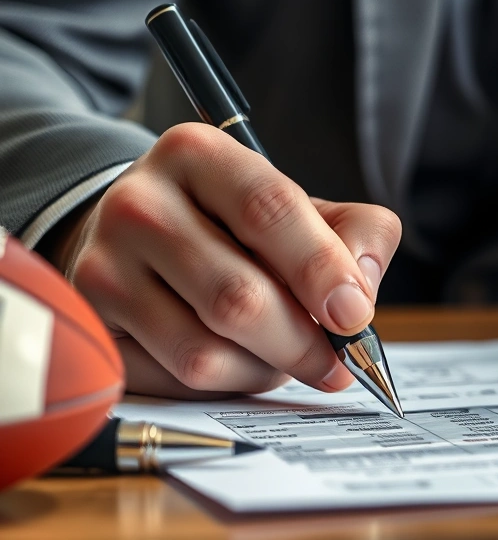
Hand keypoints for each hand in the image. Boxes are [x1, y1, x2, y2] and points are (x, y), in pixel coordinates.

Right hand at [53, 123, 401, 398]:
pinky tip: (240, 361)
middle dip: (302, 342)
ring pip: (204, 352)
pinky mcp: (95, 326)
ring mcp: (104, 267)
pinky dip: (226, 384)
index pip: (268, 210)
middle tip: (336, 362)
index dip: (321, 269)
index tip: (355, 316)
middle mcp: (139, 204)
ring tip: (285, 355)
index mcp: (197, 155)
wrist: (146, 241)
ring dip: (265, 369)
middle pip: (237, 296)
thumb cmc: (239, 228)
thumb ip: (357, 234)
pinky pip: (175, 381)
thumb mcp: (304, 209)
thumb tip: (360, 295)